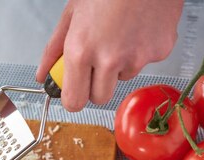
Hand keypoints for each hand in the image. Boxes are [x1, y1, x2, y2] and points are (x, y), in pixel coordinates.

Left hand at [36, 0, 182, 110]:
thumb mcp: (72, 14)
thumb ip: (54, 49)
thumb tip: (43, 74)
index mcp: (82, 51)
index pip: (74, 102)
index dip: (74, 98)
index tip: (74, 91)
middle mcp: (109, 59)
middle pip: (100, 98)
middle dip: (96, 85)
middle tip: (96, 61)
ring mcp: (137, 58)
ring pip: (123, 78)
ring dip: (119, 64)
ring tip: (118, 33)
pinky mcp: (159, 52)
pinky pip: (144, 62)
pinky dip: (139, 50)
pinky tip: (136, 28)